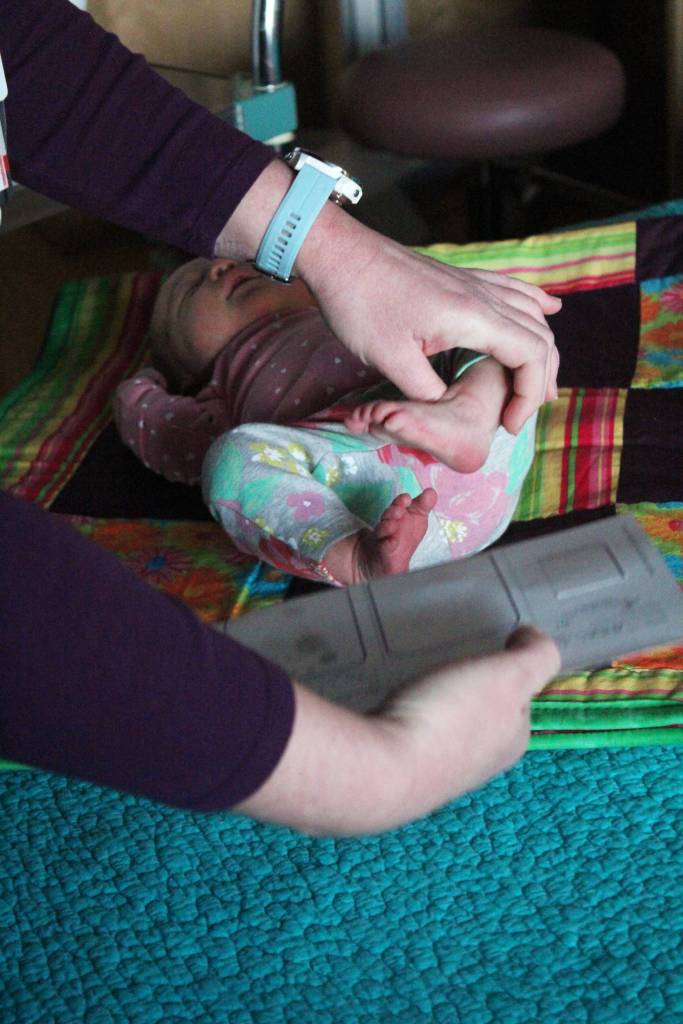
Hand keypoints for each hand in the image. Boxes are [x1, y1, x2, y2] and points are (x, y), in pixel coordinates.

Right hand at [235, 625, 559, 835]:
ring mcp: (439, 773)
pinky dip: (409, 716)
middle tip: (451, 660)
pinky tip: (395, 704)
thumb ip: (535, 656)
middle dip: (472, 690)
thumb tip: (532, 638)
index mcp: (511, 742)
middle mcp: (482, 764)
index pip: (520, 701)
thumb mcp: (508, 677)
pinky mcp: (401, 773)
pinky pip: (412, 735)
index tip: (487, 648)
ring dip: (439, 703)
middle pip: (484, 716)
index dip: (509, 671)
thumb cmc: (452, 718)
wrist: (383, 768)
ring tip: (419, 677)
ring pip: (447, 727)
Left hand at [302, 217, 560, 434]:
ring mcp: (474, 283)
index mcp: (472, 317)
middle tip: (521, 415)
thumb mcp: (390, 360)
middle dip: (541, 380)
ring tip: (540, 384)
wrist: (340, 254)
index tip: (508, 425)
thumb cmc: (359, 304)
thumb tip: (447, 411)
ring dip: (542, 349)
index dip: (529, 396)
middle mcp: (483, 296)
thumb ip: (427, 392)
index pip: (531, 356)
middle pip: (540, 336)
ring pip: (531, 314)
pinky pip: (513, 290)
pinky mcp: (461, 278)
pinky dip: (536, 306)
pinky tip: (549, 310)